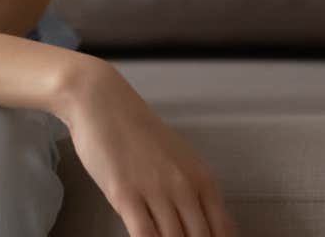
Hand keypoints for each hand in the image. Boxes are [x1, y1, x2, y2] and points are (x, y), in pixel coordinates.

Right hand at [57, 58, 235, 236]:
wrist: (101, 101)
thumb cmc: (134, 128)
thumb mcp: (176, 158)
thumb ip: (189, 189)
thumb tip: (194, 222)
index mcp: (202, 178)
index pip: (223, 230)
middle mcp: (184, 187)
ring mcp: (155, 191)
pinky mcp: (125, 194)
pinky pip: (144, 234)